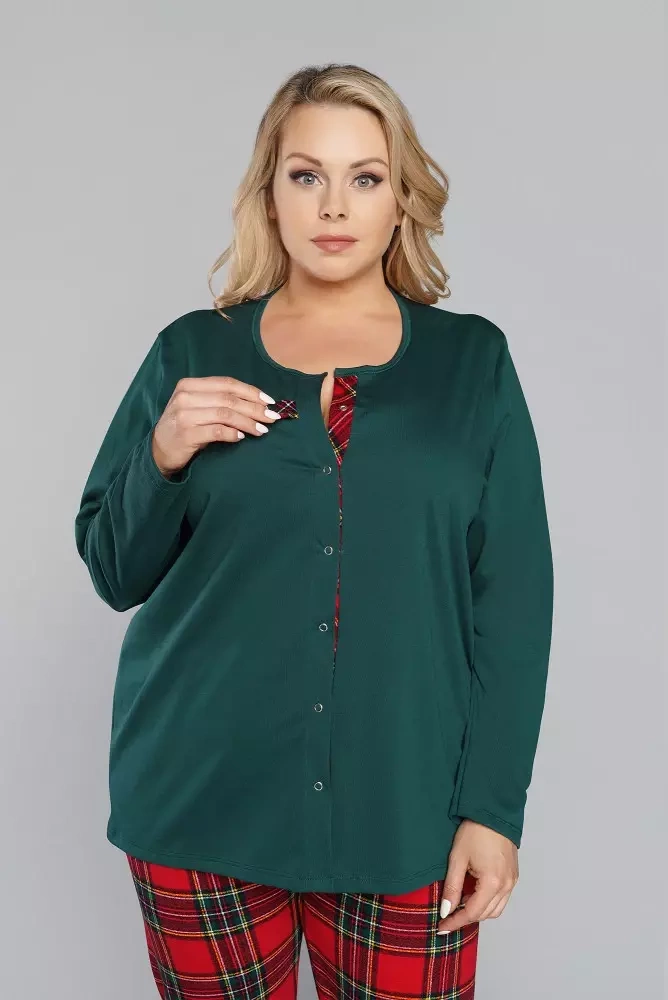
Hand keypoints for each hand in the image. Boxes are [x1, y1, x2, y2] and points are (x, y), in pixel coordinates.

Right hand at [151, 375, 280, 476]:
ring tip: (262, 429)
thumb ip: (219, 400)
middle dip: (254, 408)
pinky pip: (216, 431)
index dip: (250, 391)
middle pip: (228, 398)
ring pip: (225, 414)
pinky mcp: (186, 434)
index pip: (226, 384)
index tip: (269, 401)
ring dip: (248, 422)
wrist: (158, 450)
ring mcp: (184, 415)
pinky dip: (232, 433)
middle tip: (272, 417)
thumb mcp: (196, 406)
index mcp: (189, 385)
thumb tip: (257, 403)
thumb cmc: (184, 426)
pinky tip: (242, 436)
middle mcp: (185, 397)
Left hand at [437, 820, 518, 933]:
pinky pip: (502, 898)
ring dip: (478, 911)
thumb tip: (446, 911)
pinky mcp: (514, 875)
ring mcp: (512, 881)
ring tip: (459, 905)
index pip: (472, 913)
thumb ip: (452, 887)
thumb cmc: (474, 831)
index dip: (455, 922)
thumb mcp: (457, 858)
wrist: (493, 811)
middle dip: (466, 918)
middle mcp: (506, 886)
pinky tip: (474, 893)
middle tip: (447, 918)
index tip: (441, 928)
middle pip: (485, 914)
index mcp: (492, 883)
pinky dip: (488, 902)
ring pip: (496, 909)